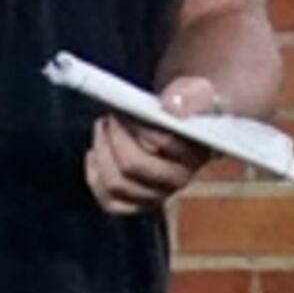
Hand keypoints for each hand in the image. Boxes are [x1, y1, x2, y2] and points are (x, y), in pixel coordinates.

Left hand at [86, 75, 223, 216]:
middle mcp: (179, 180)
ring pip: (116, 184)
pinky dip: (96, 177)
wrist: (182, 117)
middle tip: (111, 118)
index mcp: (196, 154)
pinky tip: (98, 154)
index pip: (160, 144)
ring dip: (101, 152)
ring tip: (104, 130)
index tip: (128, 108)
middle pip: (132, 166)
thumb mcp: (197, 91)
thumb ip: (191, 95)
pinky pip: (110, 200)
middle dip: (113, 137)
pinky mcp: (138, 202)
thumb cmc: (187, 106)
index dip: (135, 124)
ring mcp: (157, 194)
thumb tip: (172, 106)